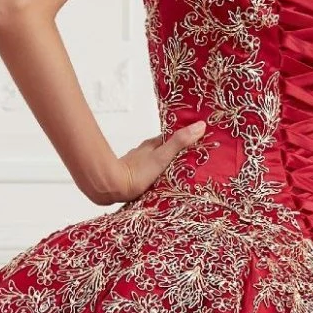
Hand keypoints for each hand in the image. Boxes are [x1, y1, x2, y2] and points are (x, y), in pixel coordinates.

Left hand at [92, 120, 207, 203]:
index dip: (186, 136)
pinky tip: (163, 183)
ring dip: (167, 165)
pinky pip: (150, 174)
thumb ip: (180, 142)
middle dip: (178, 152)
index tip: (200, 138)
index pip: (173, 137)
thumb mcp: (162, 156)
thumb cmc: (137, 173)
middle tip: (195, 157)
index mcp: (152, 144)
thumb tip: (200, 125)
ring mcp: (138, 165)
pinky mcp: (134, 178)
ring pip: (156, 162)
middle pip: (164, 149)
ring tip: (182, 172)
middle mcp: (144, 152)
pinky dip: (158, 176)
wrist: (112, 187)